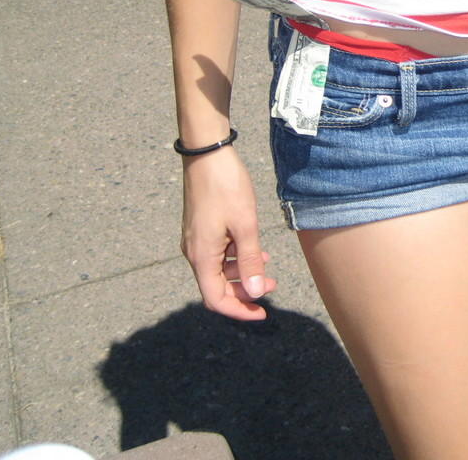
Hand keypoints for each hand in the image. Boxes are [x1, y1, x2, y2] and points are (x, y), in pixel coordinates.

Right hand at [180, 146, 275, 319]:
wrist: (208, 154)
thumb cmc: (226, 187)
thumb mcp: (245, 226)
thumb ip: (250, 261)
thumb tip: (257, 292)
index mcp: (202, 256)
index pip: (216, 299)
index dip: (239, 310)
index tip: (262, 312)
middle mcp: (195, 252)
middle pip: (216, 287)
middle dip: (245, 291)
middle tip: (273, 285)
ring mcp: (196, 239)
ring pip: (218, 270)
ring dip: (242, 273)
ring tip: (268, 264)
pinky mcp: (202, 228)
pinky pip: (218, 253)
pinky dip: (236, 257)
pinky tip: (256, 249)